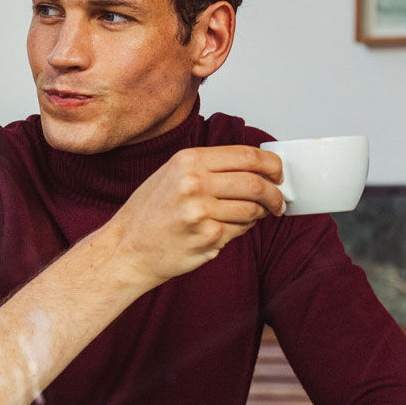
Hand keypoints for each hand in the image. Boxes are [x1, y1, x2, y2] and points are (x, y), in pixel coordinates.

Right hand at [108, 145, 284, 288]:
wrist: (127, 248)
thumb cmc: (149, 212)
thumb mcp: (171, 174)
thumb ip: (208, 167)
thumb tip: (254, 168)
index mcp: (188, 161)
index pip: (246, 155)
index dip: (272, 164)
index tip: (279, 173)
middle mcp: (195, 183)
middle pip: (255, 183)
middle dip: (275, 194)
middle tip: (278, 201)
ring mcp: (202, 212)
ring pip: (252, 210)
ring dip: (259, 215)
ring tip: (251, 216)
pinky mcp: (208, 238)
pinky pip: (240, 230)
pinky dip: (241, 230)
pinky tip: (226, 229)